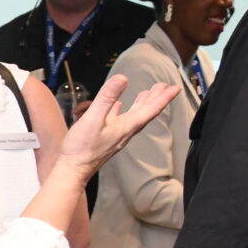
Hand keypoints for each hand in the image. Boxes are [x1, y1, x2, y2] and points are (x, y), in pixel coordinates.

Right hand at [54, 74, 182, 178]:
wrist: (72, 170)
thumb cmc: (82, 148)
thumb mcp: (93, 118)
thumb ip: (107, 98)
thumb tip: (122, 78)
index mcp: (126, 126)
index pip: (151, 109)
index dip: (164, 97)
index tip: (175, 88)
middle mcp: (125, 131)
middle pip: (145, 112)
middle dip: (156, 98)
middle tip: (164, 86)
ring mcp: (116, 135)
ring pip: (134, 116)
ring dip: (142, 104)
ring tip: (147, 94)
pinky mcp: (107, 138)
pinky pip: (120, 121)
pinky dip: (122, 111)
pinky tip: (118, 107)